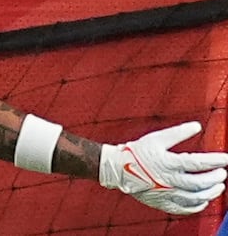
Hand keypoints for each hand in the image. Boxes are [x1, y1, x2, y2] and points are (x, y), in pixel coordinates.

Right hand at [99, 121, 227, 213]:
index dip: (214, 161)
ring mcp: (167, 193)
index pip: (197, 163)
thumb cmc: (137, 152)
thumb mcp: (156, 138)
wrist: (118, 169)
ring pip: (195, 197)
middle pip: (199, 183)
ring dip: (211, 193)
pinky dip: (197, 206)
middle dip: (214, 178)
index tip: (226, 158)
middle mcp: (168, 180)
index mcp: (167, 163)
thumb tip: (197, 126)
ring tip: (219, 187)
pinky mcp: (163, 203)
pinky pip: (185, 208)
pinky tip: (204, 201)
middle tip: (223, 173)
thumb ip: (178, 133)